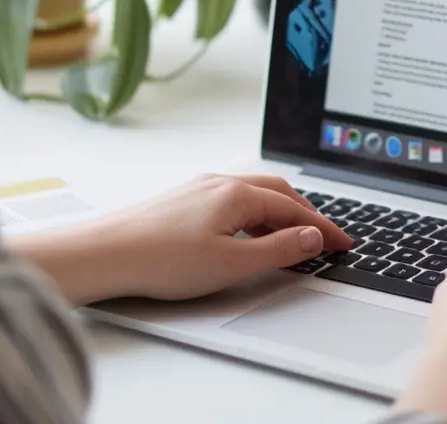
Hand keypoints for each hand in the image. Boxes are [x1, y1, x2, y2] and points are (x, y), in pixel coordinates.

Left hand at [15, 174, 353, 304]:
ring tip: (292, 238)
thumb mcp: (231, 264)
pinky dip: (253, 213)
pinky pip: (231, 199)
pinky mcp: (180, 199)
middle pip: (277, 192)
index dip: (323, 228)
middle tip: (325, 237)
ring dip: (279, 213)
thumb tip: (311, 238)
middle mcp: (219, 182)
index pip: (295, 208)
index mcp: (237, 194)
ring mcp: (198, 187)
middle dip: (306, 213)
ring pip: (253, 194)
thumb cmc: (160, 260)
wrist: (103, 254)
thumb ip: (278, 250)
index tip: (343, 243)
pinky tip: (247, 233)